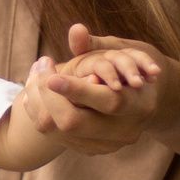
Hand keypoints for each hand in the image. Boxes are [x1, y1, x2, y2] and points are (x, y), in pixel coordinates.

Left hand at [21, 23, 179, 156]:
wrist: (146, 104)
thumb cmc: (131, 69)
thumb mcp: (120, 52)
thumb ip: (95, 43)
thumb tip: (75, 30)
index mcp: (139, 105)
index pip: (105, 100)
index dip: (74, 86)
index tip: (49, 67)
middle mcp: (124, 131)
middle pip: (74, 122)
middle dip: (48, 93)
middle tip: (39, 65)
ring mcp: (106, 145)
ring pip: (59, 132)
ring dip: (38, 101)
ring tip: (33, 75)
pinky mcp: (90, 149)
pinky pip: (56, 136)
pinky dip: (40, 112)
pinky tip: (33, 93)